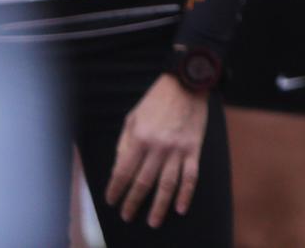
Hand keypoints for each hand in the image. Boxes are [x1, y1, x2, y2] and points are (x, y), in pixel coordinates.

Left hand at [106, 74, 208, 226]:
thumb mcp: (132, 117)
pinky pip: (190, 176)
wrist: (187, 83)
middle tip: (127, 216)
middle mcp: (157, 147)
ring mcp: (177, 149)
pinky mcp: (193, 148)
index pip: (122, 172)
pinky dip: (186, 194)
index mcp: (139, 138)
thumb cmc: (156, 100)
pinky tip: (181, 208)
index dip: (115, 189)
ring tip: (153, 222)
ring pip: (167, 185)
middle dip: (133, 203)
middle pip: (143, 183)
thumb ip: (124, 143)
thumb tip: (118, 169)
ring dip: (158, 206)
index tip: (111, 201)